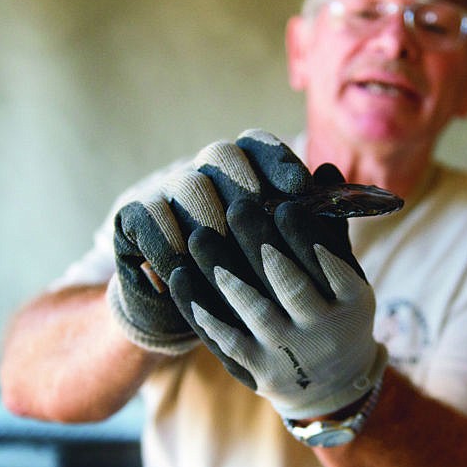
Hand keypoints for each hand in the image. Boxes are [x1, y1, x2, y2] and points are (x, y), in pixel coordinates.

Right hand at [107, 129, 313, 359]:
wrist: (199, 319)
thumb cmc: (254, 285)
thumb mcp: (289, 258)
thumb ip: (312, 222)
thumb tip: (332, 176)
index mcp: (245, 174)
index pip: (259, 146)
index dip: (278, 162)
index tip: (300, 189)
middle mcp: (207, 174)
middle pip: (223, 156)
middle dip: (246, 185)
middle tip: (262, 215)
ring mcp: (168, 192)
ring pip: (189, 184)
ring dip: (210, 214)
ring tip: (229, 244)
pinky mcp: (134, 217)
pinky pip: (149, 217)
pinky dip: (167, 241)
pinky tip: (186, 264)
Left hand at [171, 190, 386, 419]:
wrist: (332, 385)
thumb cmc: (335, 311)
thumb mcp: (346, 275)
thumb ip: (333, 225)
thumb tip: (327, 169)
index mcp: (354, 300)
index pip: (328, 263)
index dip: (304, 234)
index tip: (281, 204)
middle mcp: (325, 330)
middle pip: (289, 283)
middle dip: (260, 242)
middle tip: (235, 208)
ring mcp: (290, 353)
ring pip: (254, 308)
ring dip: (225, 271)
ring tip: (200, 237)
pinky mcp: (258, 370)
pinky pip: (225, 337)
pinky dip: (202, 308)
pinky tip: (180, 277)